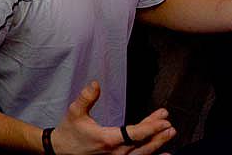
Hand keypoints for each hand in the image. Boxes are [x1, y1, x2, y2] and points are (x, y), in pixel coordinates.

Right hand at [47, 81, 173, 154]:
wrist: (61, 150)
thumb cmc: (69, 132)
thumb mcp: (74, 112)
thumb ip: (86, 98)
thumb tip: (96, 83)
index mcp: (108, 139)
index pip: (135, 133)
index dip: (151, 127)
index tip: (163, 119)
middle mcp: (116, 152)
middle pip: (143, 144)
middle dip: (158, 135)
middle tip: (170, 125)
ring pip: (143, 153)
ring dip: (158, 144)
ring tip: (170, 135)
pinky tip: (164, 153)